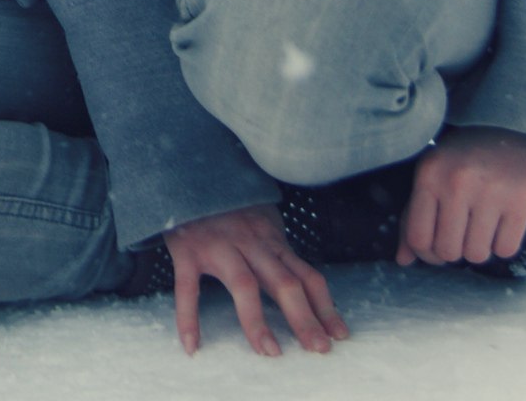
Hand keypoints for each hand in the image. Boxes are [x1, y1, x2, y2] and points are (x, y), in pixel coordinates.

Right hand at [163, 202, 348, 356]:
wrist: (186, 174)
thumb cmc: (225, 203)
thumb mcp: (258, 218)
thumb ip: (275, 247)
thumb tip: (300, 280)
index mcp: (270, 238)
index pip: (306, 275)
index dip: (325, 306)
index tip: (339, 335)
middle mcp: (250, 242)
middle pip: (284, 282)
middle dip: (304, 318)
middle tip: (319, 348)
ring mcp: (218, 246)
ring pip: (244, 285)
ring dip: (258, 321)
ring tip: (270, 351)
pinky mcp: (187, 250)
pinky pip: (188, 288)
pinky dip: (189, 318)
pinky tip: (193, 345)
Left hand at [396, 127, 525, 266]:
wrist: (517, 126)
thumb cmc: (467, 155)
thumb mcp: (434, 172)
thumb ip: (414, 215)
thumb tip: (403, 261)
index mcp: (429, 174)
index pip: (418, 237)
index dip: (426, 253)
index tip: (436, 247)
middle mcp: (457, 183)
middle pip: (448, 252)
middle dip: (454, 251)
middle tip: (462, 236)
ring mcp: (491, 193)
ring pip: (477, 255)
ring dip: (479, 248)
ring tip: (482, 226)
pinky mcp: (522, 202)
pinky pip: (506, 249)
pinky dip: (503, 244)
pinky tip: (502, 222)